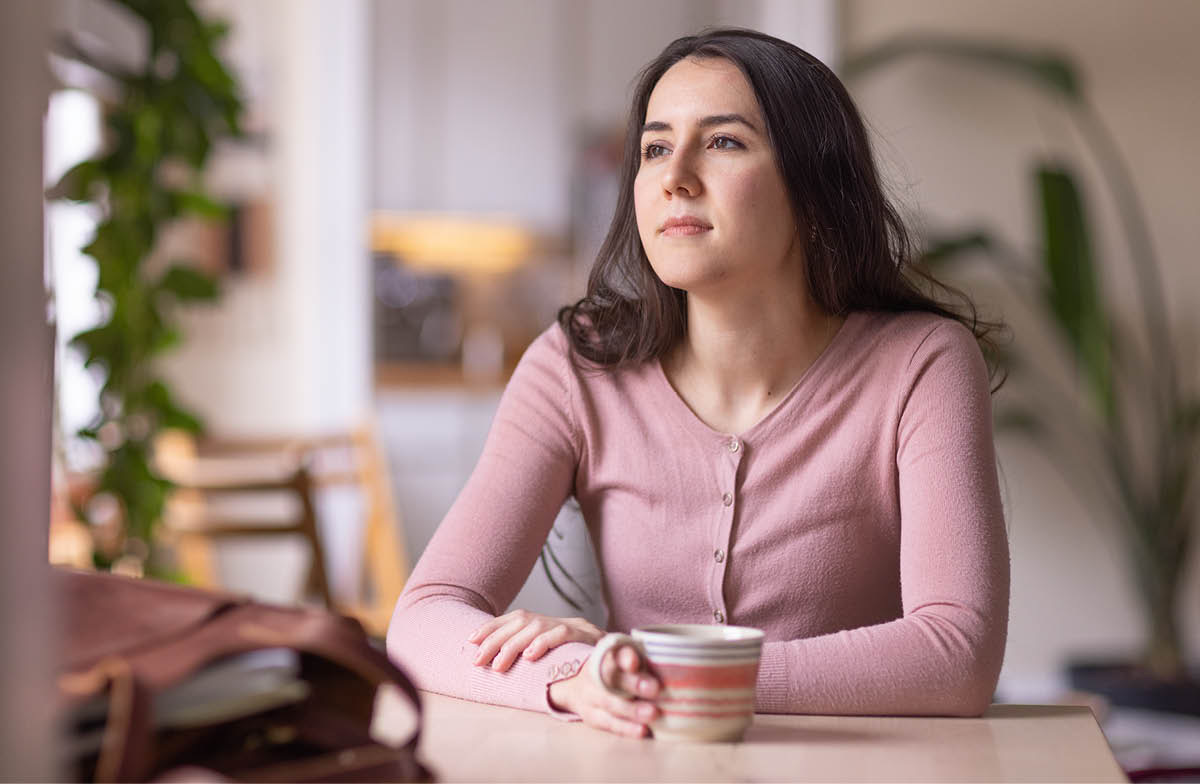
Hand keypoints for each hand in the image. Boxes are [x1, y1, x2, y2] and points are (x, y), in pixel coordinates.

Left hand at [468, 610, 604, 670]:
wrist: (622, 662)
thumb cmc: (581, 666)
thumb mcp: (553, 660)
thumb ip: (531, 658)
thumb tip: (495, 666)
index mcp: (546, 624)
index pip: (514, 618)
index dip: (491, 627)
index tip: (471, 641)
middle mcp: (556, 620)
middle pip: (520, 620)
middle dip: (495, 640)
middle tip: (478, 660)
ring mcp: (572, 625)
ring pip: (536, 626)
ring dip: (513, 645)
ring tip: (498, 665)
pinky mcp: (586, 634)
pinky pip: (562, 633)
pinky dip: (543, 643)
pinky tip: (530, 656)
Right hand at [548, 643, 659, 737]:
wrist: (581, 686)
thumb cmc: (616, 671)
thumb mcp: (624, 659)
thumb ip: (641, 659)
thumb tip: (672, 665)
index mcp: (605, 655)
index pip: (615, 653)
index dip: (625, 657)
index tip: (635, 662)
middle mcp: (594, 674)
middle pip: (611, 679)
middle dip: (633, 684)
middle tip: (655, 688)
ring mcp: (590, 696)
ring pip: (609, 703)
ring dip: (631, 710)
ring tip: (652, 713)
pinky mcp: (592, 716)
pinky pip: (608, 723)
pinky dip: (626, 728)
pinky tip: (643, 730)